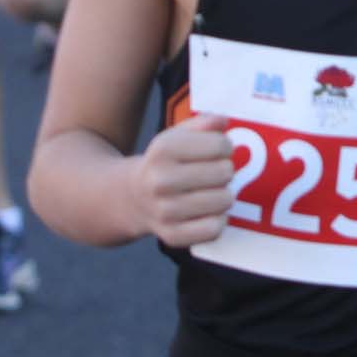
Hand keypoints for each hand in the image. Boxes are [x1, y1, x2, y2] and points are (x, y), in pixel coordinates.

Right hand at [131, 112, 236, 249]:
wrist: (131, 198)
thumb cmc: (164, 163)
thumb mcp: (176, 136)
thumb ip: (203, 123)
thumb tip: (223, 121)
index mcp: (162, 150)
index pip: (221, 145)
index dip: (225, 146)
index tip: (217, 151)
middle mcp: (160, 181)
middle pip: (225, 172)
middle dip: (225, 170)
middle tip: (213, 173)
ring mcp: (164, 211)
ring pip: (224, 200)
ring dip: (224, 195)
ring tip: (210, 191)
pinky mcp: (171, 235)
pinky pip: (214, 228)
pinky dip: (217, 220)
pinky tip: (207, 212)